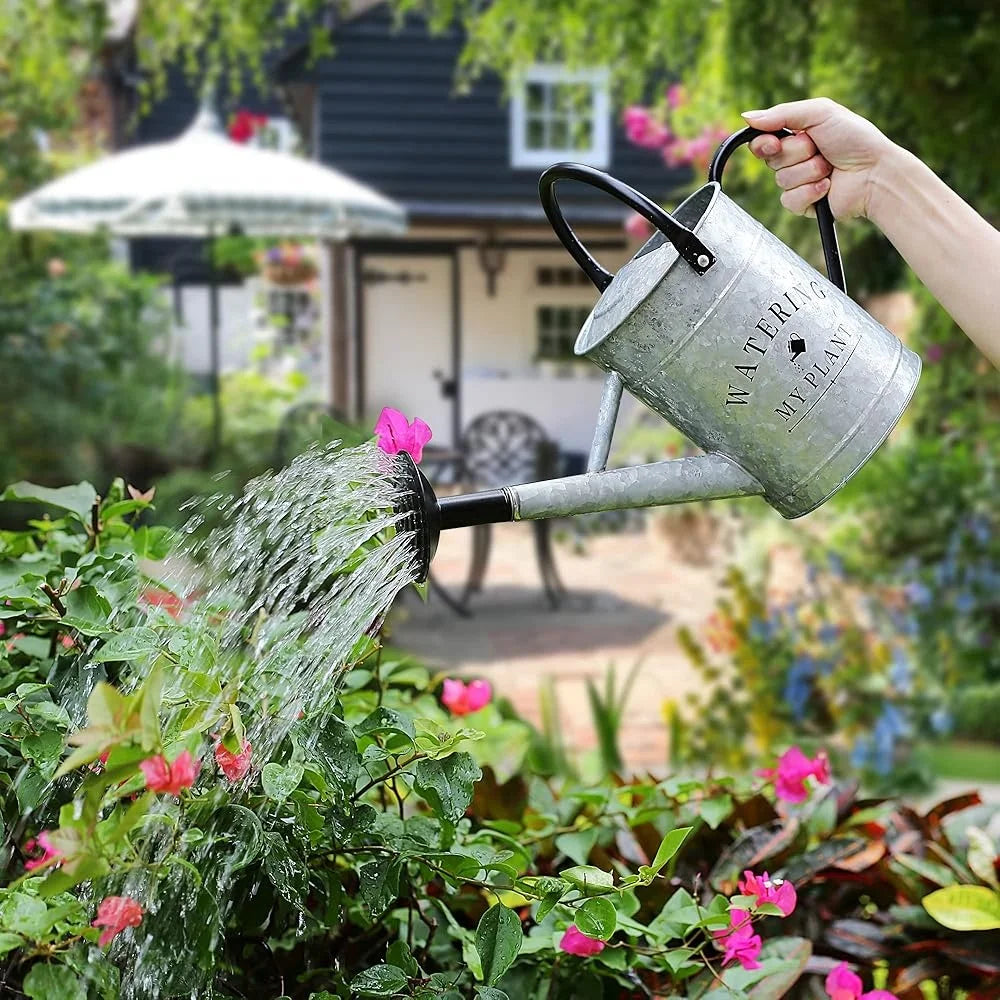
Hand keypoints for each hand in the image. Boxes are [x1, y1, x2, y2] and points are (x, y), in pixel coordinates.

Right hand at [741, 99, 896, 220]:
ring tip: (830, 168)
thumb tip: (746, 117)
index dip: (763, 144)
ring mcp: (799, 182)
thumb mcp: (820, 112)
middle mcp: (795, 159)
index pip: (762, 142)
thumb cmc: (855, 139)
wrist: (875, 172)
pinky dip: (810, 191)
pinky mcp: (804, 204)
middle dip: (797, 154)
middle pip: (771, 161)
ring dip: (809, 171)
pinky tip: (828, 186)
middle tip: (819, 149)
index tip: (773, 143)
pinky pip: (789, 200)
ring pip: (781, 180)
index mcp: (796, 136)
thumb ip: (782, 113)